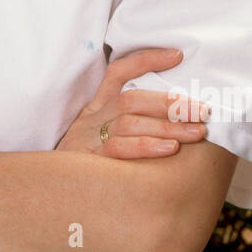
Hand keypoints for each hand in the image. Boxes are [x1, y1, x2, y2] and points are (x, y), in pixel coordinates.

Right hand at [55, 47, 209, 158]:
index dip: (146, 61)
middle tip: (203, 110)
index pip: (118, 73)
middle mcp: (92, 119)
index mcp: (97, 109)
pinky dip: (146, 147)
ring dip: (167, 126)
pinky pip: (119, 149)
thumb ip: (132, 129)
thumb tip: (179, 123)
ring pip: (129, 123)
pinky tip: (169, 149)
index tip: (178, 56)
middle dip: (171, 104)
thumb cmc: (87, 168)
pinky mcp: (88, 161)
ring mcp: (88, 139)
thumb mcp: (102, 141)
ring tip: (196, 132)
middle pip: (131, 99)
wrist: (48, 195)